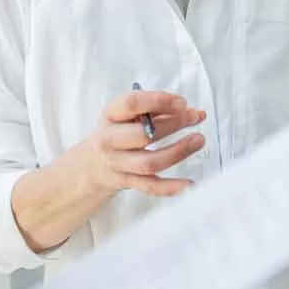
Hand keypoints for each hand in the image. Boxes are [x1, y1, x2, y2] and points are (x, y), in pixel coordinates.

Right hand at [75, 90, 207, 198]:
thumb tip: (191, 111)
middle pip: (143, 134)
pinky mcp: (126, 182)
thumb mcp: (124, 115)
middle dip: (173, 124)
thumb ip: (154, 110)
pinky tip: (188, 184)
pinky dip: (170, 187)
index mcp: (110, 116)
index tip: (182, 102)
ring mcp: (117, 163)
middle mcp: (109, 140)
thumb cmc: (115, 134)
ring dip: (178, 151)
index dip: (159, 101)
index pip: (132, 104)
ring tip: (198, 140)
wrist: (90, 165)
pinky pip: (150, 186)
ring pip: (149, 162)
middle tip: (194, 118)